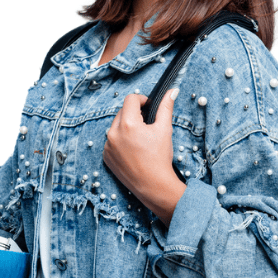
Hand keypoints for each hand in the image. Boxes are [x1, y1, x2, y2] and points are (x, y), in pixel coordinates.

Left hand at [103, 89, 185, 226]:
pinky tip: (133, 150)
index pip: (131, 99)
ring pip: (116, 127)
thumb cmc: (159, 158)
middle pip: (122, 112)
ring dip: (126, 128)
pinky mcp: (106, 156)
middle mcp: (113, 133)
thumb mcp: (165, 130)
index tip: (148, 107)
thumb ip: (166, 107)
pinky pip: (112, 141)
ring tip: (140, 140)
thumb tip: (172, 91)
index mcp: (128, 124)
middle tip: (147, 126)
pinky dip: (120, 141)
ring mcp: (108, 146)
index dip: (142, 100)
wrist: (153, 185)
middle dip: (134, 115)